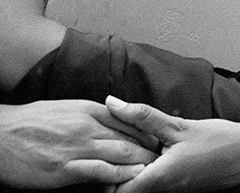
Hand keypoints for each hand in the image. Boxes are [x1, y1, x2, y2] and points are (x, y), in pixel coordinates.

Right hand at [0, 99, 155, 188]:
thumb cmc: (28, 122)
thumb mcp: (65, 108)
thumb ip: (90, 113)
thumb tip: (111, 113)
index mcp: (87, 110)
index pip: (127, 118)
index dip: (145, 130)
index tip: (158, 138)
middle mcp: (86, 126)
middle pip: (128, 137)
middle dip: (149, 147)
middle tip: (163, 156)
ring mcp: (77, 147)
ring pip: (120, 152)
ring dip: (141, 161)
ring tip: (155, 168)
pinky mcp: (65, 169)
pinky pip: (100, 171)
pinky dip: (120, 175)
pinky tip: (133, 178)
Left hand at [104, 96, 239, 192]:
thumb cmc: (218, 139)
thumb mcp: (178, 125)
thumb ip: (142, 116)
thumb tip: (111, 103)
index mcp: (158, 179)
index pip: (114, 188)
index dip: (101, 173)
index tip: (96, 155)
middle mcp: (163, 191)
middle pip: (124, 189)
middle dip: (112, 172)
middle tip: (105, 150)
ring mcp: (172, 192)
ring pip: (139, 187)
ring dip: (130, 171)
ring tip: (125, 149)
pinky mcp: (181, 188)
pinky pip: (155, 184)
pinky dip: (146, 171)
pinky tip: (151, 152)